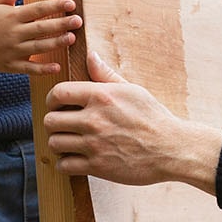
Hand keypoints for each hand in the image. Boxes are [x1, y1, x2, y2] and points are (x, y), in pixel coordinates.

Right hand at [0, 0, 80, 74]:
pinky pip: (29, 68)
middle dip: (60, 24)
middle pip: (41, 28)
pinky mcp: (10, 65)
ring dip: (55, 43)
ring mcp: (12, 50)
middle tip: (78, 21)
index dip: (55, 6)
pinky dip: (43, 69)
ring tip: (71, 38)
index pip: (37, 9)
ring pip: (37, 47)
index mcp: (12, 16)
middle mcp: (13, 33)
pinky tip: (58, 66)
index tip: (71, 4)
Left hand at [43, 49, 221, 192]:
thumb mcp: (131, 90)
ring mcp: (94, 144)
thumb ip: (105, 75)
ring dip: (59, 142)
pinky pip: (65, 165)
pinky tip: (76, 158)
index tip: (56, 105)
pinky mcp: (98, 166)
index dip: (52, 99)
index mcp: (102, 97)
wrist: (171, 149)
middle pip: (50, 120)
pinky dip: (66, 163)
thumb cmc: (152, 117)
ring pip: (54, 142)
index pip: (59, 93)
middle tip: (63, 125)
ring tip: (69, 141)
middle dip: (53, 122)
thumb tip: (90, 55)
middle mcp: (94, 119)